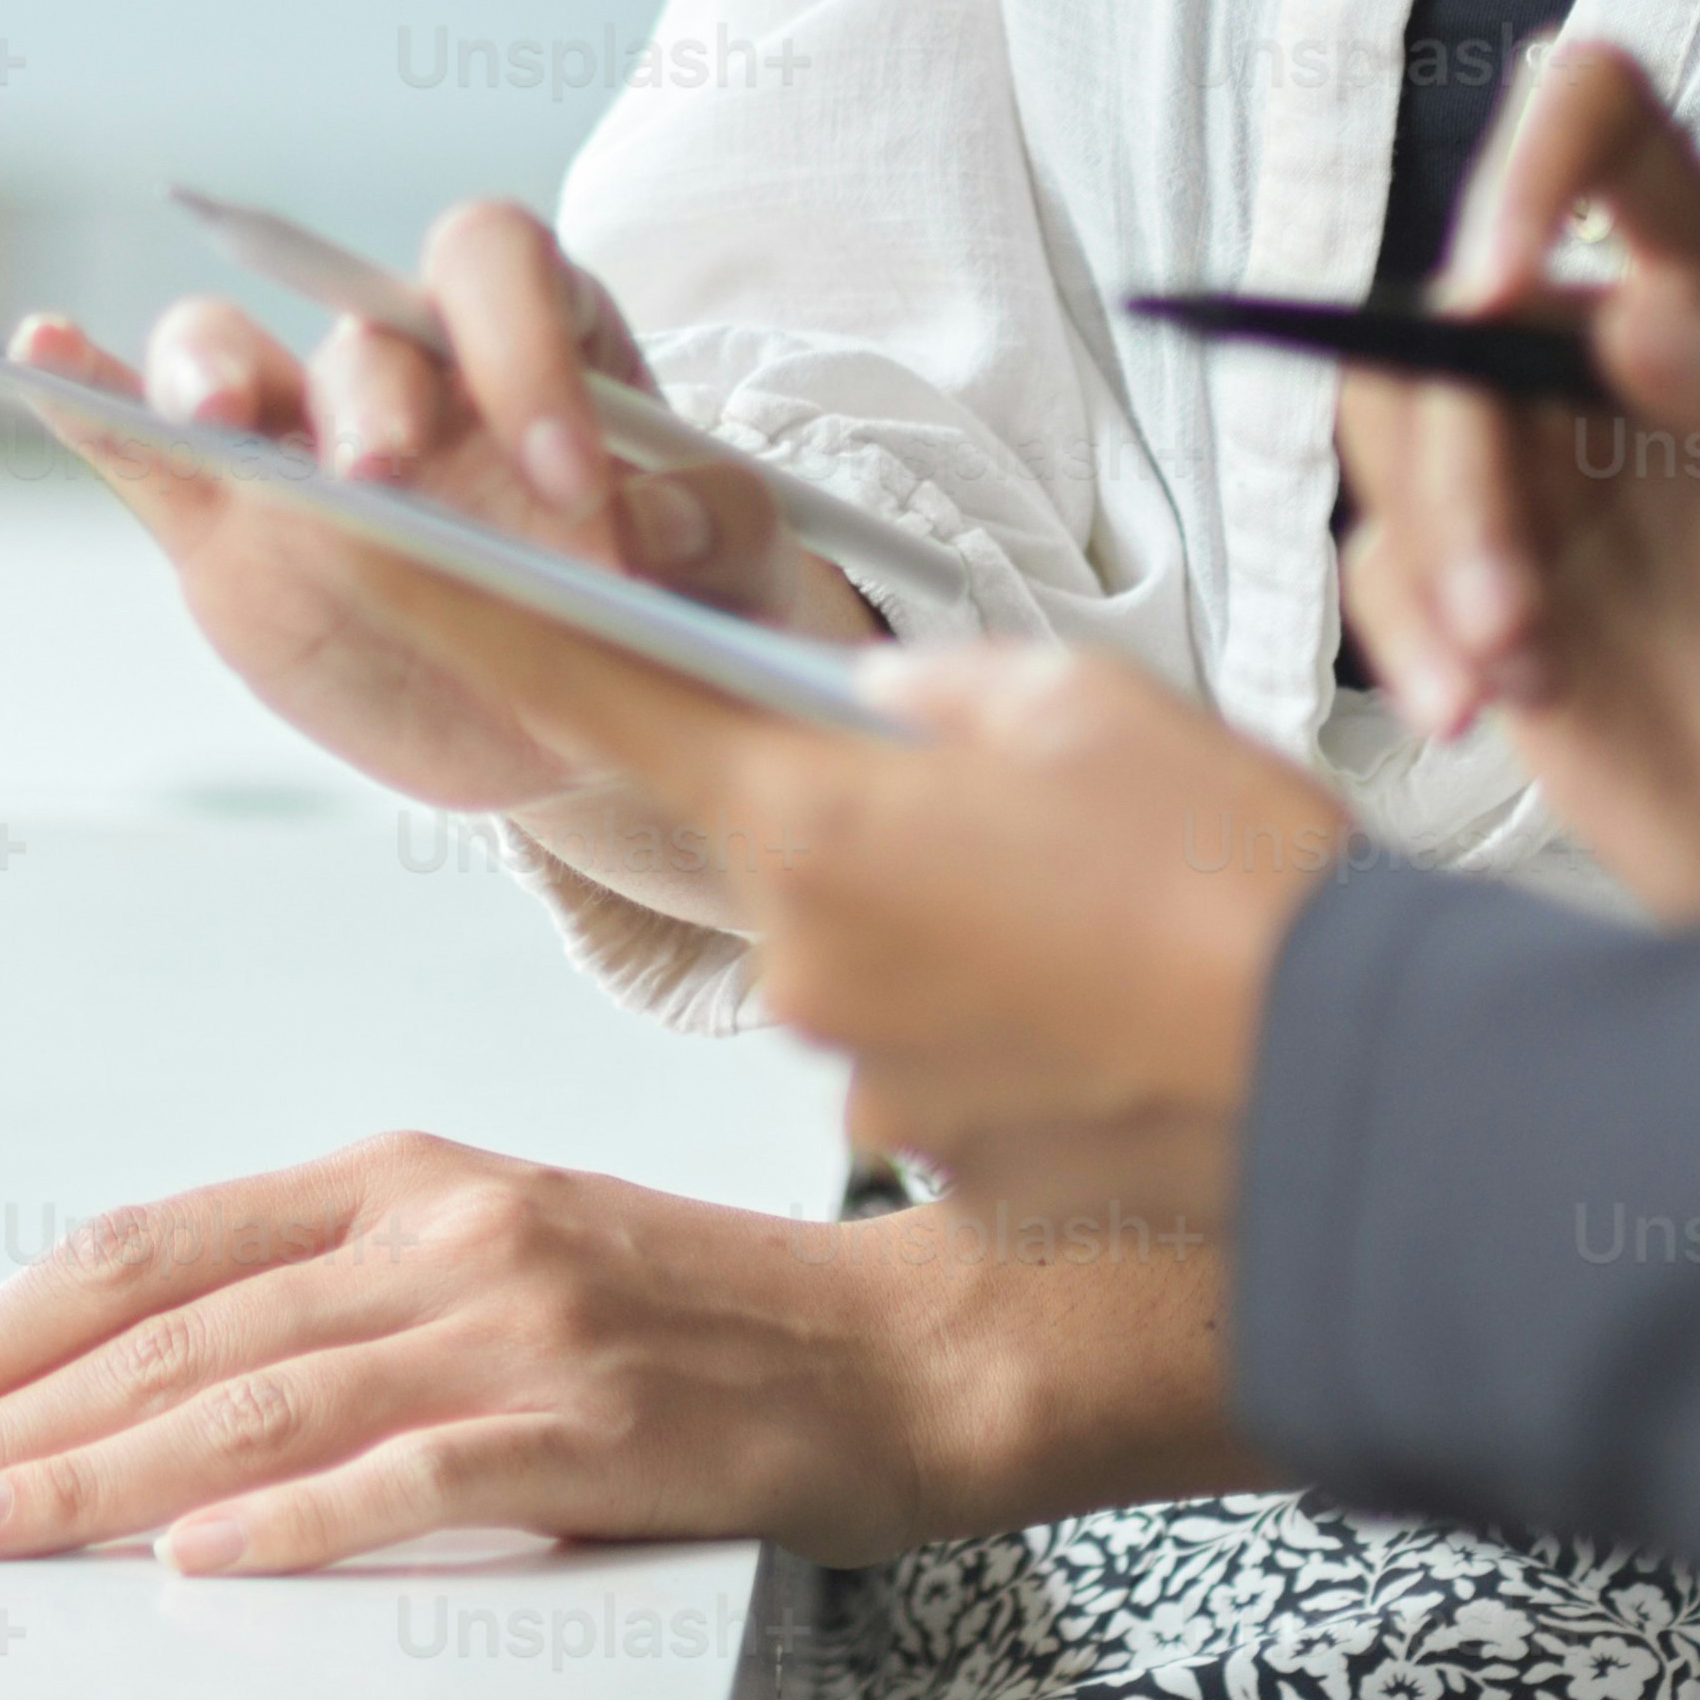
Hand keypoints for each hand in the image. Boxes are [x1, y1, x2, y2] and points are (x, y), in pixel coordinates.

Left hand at [0, 1136, 1228, 1572]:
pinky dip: (292, 1518)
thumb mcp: (501, 1256)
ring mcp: (516, 1320)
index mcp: (407, 1175)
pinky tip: (197, 1559)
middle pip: (167, 1326)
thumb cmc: (715, 1317)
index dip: (2, 1321)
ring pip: (250, 1398)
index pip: (149, 1241)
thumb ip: (341, 1299)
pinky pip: (409, 1471)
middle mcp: (443, 1226)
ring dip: (85, 1472)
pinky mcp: (590, 1422)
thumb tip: (155, 1382)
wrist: (920, 1349)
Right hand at [9, 201, 872, 827]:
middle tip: (389, 481)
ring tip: (214, 422)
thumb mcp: (746, 579)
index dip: (522, 347)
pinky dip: (88, 398)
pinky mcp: (226, 521)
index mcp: (534, 334)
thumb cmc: (682, 614)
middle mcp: (403, 362)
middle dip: (371, 393)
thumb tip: (655, 521)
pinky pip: (140, 446)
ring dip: (206, 372)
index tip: (569, 476)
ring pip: (227, 352)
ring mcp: (298, 437)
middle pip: (358, 322)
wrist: (591, 713)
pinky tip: (42, 353)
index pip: (499, 271)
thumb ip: (726, 534)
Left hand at [348, 604, 1361, 1244]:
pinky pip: (931, 1061)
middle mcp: (797, 952)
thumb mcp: (1079, 703)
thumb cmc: (1235, 874)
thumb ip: (931, 692)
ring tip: (1109, 925)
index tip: (337, 537)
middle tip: (1035, 823)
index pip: (584, 689)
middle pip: (774, 839)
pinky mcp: (931, 1162)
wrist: (1362, 1089)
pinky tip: (1111, 1016)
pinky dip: (1002, 1031)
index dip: (455, 611)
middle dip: (867, 816)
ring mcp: (856, 1075)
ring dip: (953, 931)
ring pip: (866, 956)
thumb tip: (868, 715)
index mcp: (810, 812)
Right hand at [1344, 34, 1699, 957]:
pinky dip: (1400, 633)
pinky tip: (1474, 713)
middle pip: (1447, 312)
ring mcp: (1534, 463)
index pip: (1605, 123)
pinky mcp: (1473, 568)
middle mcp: (1608, 355)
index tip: (1495, 284)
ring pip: (1388, 425)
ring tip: (1510, 677)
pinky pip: (1372, 550)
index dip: (1530, 162)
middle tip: (1513, 616)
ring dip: (1424, 558)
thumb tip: (1631, 318)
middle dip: (1455, 475)